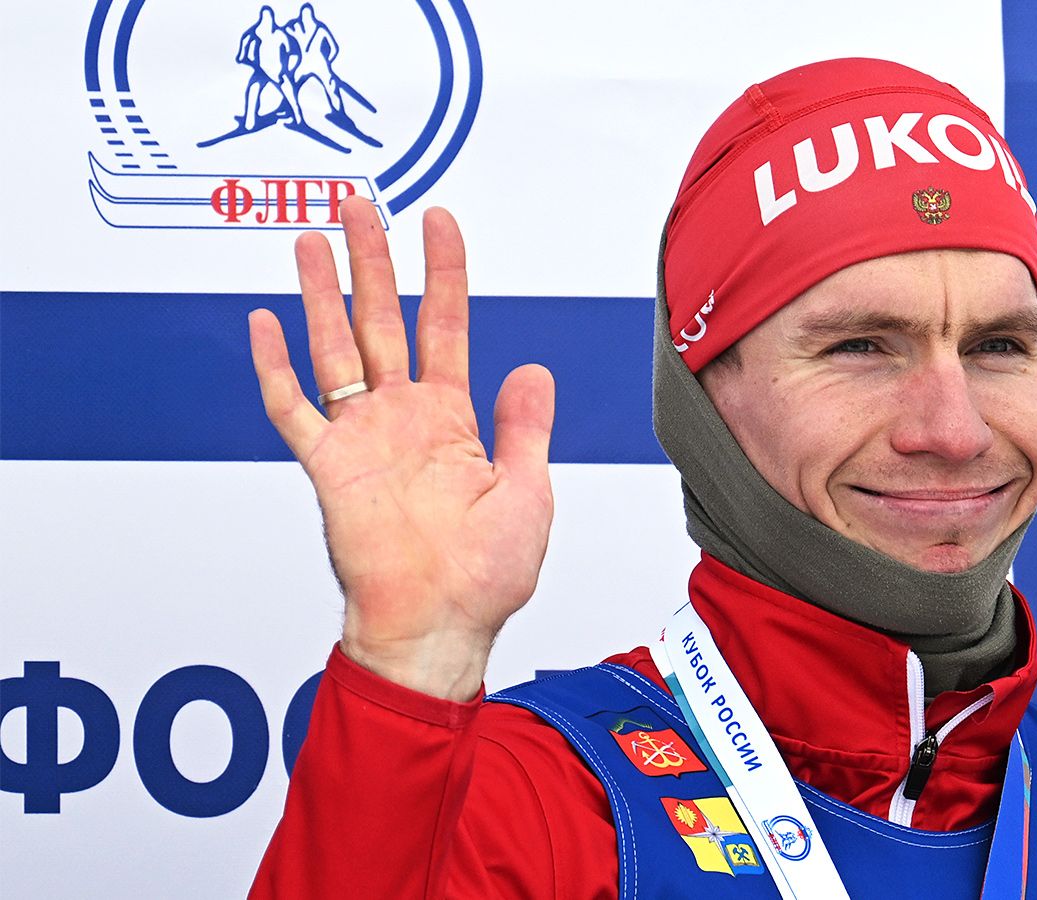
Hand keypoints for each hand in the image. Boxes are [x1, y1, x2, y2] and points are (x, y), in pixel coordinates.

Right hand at [248, 198, 553, 700]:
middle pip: (383, 319)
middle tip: (361, 205)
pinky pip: (293, 409)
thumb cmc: (485, 576)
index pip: (447, 325)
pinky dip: (275, 367)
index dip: (445, 272)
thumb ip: (524, 426)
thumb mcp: (529, 490)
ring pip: (336, 347)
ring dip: (322, 293)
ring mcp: (363, 438)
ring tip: (311, 240)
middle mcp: (403, 419)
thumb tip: (533, 369)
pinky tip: (263, 324)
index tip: (440, 221)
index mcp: (452, 420)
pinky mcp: (327, 468)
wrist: (441, 626)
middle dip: (373, 260)